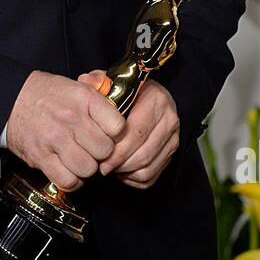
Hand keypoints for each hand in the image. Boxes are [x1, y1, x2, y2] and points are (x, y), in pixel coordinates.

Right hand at [5, 70, 125, 191]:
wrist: (11, 99)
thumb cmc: (48, 95)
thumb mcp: (77, 87)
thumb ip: (101, 100)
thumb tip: (122, 116)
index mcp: (84, 98)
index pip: (118, 127)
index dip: (117, 135)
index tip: (109, 135)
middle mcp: (71, 118)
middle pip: (105, 151)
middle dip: (101, 154)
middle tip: (93, 149)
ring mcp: (55, 138)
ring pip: (88, 169)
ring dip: (86, 168)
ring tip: (79, 159)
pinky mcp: (41, 157)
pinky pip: (68, 180)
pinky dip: (71, 180)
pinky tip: (68, 170)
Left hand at [77, 72, 179, 189]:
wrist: (145, 96)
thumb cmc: (125, 92)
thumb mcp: (111, 81)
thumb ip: (97, 81)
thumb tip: (86, 81)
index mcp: (156, 99)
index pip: (136, 133)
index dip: (116, 149)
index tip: (99, 155)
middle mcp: (169, 119)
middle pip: (143, 154)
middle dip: (119, 164)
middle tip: (102, 166)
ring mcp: (172, 137)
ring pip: (147, 167)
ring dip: (126, 172)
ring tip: (110, 167)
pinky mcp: (171, 152)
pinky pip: (152, 175)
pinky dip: (134, 178)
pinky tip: (121, 170)